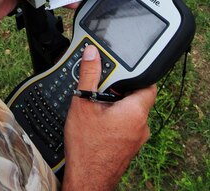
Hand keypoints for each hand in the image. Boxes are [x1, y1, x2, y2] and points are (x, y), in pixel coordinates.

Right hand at [62, 45, 156, 190]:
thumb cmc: (87, 147)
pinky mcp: (129, 146)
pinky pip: (125, 124)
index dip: (133, 73)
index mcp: (136, 111)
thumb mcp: (84, 103)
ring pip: (130, 111)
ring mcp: (136, 138)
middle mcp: (141, 125)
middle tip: (100, 86)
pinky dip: (114, 118)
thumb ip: (89, 75)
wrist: (87, 179)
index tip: (119, 69)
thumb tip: (93, 53)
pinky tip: (96, 120)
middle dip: (119, 89)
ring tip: (95, 103)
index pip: (147, 83)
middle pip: (137, 96)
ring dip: (115, 104)